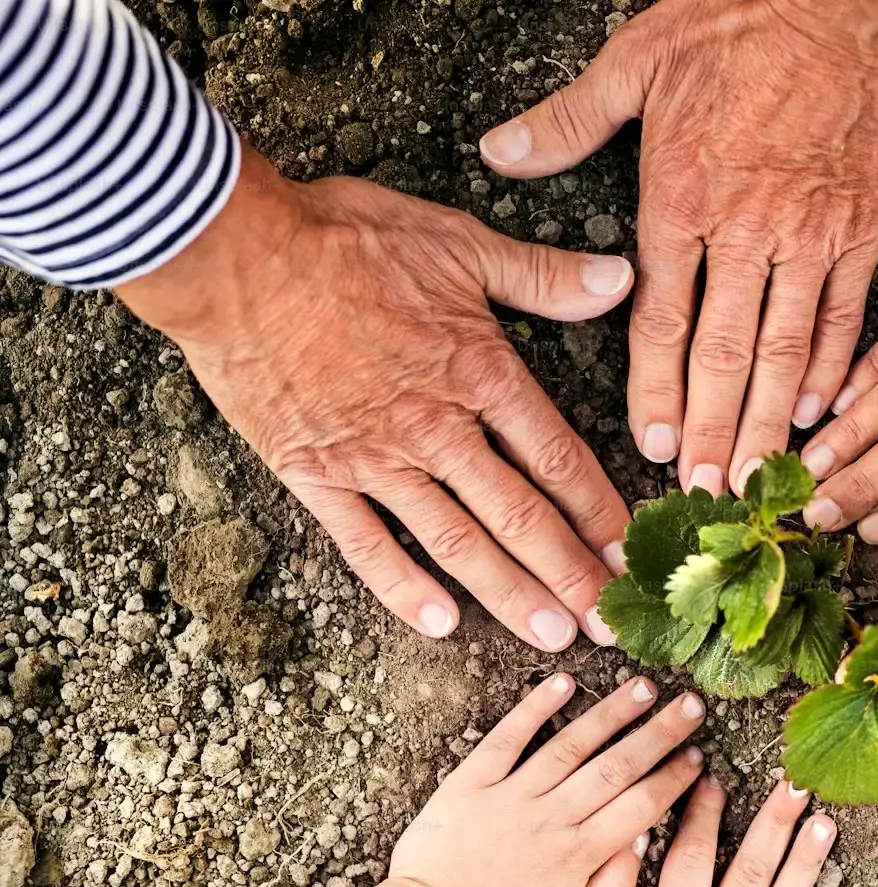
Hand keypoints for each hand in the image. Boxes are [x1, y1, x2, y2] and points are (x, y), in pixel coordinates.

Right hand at [116, 149, 634, 650]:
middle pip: (519, 516)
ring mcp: (374, 458)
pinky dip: (402, 586)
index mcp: (480, 372)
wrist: (231, 255)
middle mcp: (436, 428)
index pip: (557, 459)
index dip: (599, 513)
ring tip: (551, 637)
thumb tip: (622, 278)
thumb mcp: (459, 243)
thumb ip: (544, 275)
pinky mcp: (314, 473)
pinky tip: (440, 623)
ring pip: (456, 540)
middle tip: (609, 627)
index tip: (629, 555)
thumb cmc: (343, 241)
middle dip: (570, 575)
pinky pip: (365, 543)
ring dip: (508, 593)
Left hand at [354, 674, 706, 886]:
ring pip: (571, 744)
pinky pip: (508, 738)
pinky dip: (534, 707)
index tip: (698, 756)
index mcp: (579, 854)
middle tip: (692, 705)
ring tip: (644, 687)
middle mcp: (552, 817)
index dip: (673, 778)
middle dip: (659, 733)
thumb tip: (641, 841)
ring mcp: (512, 794)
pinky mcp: (473, 782)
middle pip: (616, 766)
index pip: (640, 805)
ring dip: (611, 713)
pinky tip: (564, 682)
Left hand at [480, 0, 877, 496]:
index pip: (662, 319)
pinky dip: (836, 370)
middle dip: (712, 433)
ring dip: (769, 422)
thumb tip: (500, 152)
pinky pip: (848, 315)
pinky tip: (821, 416)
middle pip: (723, 354)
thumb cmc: (742, 16)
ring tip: (757, 480)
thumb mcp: (637, 57)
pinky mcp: (863, 227)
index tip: (651, 446)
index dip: (656, 391)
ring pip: (786, 350)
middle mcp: (746, 230)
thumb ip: (567, 119)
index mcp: (682, 196)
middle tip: (703, 494)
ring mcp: (811, 234)